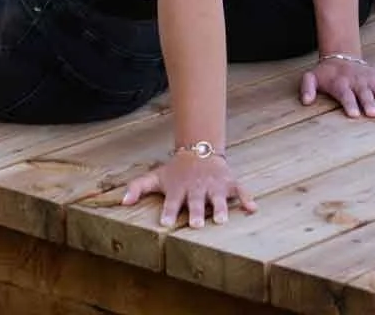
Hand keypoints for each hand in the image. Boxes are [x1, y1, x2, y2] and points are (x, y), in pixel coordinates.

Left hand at [121, 152, 255, 228]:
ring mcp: (214, 186)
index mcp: (178, 190)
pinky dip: (247, 198)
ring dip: (219, 208)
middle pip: (196, 203)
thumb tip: (121, 202)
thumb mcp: (155, 177)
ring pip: (218, 199)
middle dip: (195, 212)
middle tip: (195, 224)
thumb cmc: (175, 171)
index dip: (169, 213)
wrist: (198, 151)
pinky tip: (252, 209)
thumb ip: (138, 188)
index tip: (166, 223)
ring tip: (220, 220)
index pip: (172, 203)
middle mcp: (196, 189)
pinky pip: (241, 190)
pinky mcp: (229, 183)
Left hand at [300, 54, 374, 118]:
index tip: (354, 114)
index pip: (345, 94)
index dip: (350, 103)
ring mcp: (370, 80)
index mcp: (341, 83)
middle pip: (364, 93)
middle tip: (373, 113)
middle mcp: (357, 82)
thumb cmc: (326, 73)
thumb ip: (307, 88)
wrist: (340, 56)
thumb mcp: (311, 77)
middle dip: (369, 103)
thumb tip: (306, 101)